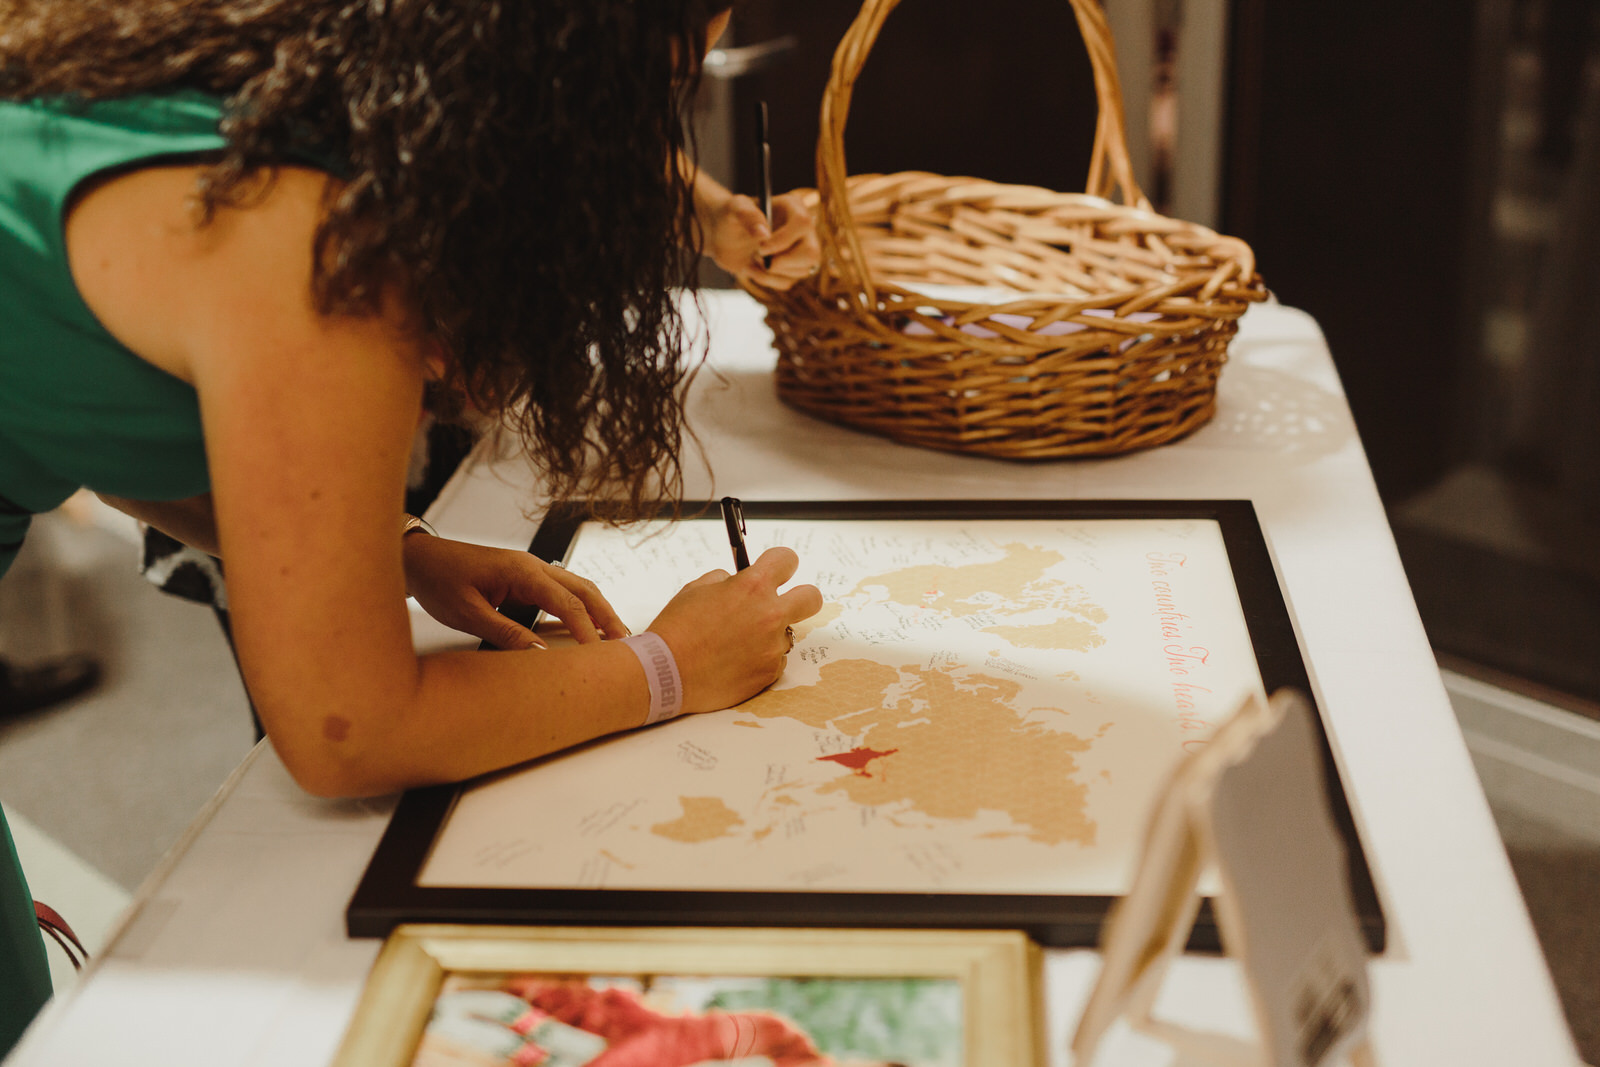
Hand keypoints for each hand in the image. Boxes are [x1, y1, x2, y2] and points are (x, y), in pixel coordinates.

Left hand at [402, 534, 628, 649]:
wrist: (419, 560)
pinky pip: (561, 591)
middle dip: (606, 615)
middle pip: (583, 589)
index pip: (566, 602)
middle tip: (626, 642)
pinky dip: (579, 607)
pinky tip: (585, 624)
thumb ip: (504, 633)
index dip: (586, 629)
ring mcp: (530, 570)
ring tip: (614, 636)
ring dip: (597, 610)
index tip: (599, 652)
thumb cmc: (439, 581)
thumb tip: (539, 655)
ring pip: (576, 587)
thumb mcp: (467, 613)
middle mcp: (532, 566)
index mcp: (521, 571)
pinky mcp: (524, 578)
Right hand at [646, 546, 822, 712]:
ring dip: (769, 634)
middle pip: (812, 597)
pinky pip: (774, 659)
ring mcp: (772, 646)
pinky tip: (734, 662)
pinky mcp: (769, 673)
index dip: (781, 563)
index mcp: (752, 586)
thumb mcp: (696, 589)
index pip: (787, 559)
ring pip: (786, 633)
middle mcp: (770, 615)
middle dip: (801, 597)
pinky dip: (760, 659)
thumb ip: (726, 580)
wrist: (665, 674)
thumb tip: (739, 581)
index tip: (778, 569)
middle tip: (782, 603)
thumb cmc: (676, 630)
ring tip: (737, 643)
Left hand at [703, 190, 820, 290]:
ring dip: (771, 272)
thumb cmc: (730, 215)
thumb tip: (764, 234)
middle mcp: (803, 230)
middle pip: (812, 254)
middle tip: (761, 258)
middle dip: (784, 262)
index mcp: (793, 208)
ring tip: (752, 258)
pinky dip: (765, 280)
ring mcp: (800, 251)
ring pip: (802, 271)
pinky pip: (787, 283)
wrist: (722, 235)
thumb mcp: (734, 208)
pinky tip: (752, 267)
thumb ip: (747, 215)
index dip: (783, 240)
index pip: (803, 224)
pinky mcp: (791, 269)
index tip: (761, 247)